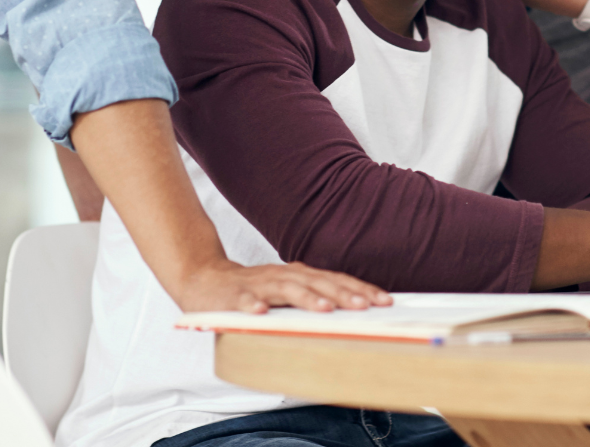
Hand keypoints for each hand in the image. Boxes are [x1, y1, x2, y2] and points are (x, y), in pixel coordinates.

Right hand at [175, 258, 393, 314]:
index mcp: (298, 276)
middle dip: (343, 294)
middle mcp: (282, 276)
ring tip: (325, 310)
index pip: (335, 280)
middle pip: (317, 282)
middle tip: (365, 307)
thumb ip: (314, 299)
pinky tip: (260, 314)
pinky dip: (250, 306)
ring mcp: (257, 285)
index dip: (360, 289)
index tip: (384, 300)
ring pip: (285, 289)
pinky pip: (243, 301)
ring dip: (306, 298)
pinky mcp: (232, 296)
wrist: (205, 279)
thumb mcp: (289, 293)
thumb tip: (354, 312)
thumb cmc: (254, 291)